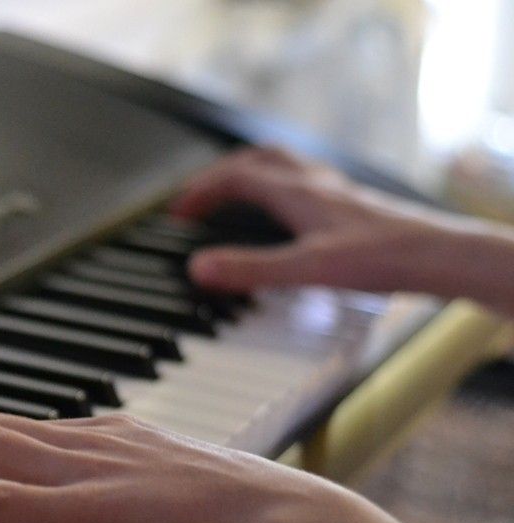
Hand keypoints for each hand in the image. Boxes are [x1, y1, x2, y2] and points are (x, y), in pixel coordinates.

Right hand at [172, 147, 513, 314]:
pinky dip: (281, 190)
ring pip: (284, 167)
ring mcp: (335, 191)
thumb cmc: (381, 258)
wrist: (438, 256)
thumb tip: (200, 268)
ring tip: (234, 195)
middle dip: (221, 175)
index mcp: (296, 192)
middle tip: (200, 198)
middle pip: (257, 160)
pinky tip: (287, 214)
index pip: (235, 176)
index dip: (200, 190)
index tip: (178, 212)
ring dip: (252, 175)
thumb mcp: (306, 269)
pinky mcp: (351, 206)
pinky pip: (306, 183)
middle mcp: (314, 183)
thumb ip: (250, 269)